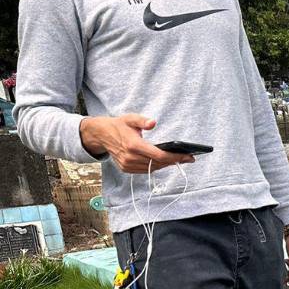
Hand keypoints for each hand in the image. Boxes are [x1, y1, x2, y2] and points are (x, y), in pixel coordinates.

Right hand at [79, 114, 194, 172]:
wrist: (100, 135)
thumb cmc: (118, 125)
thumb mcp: (130, 118)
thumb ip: (143, 121)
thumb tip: (153, 122)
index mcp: (133, 145)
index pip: (160, 156)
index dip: (176, 158)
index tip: (188, 157)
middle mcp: (130, 158)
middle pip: (159, 163)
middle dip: (175, 161)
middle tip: (188, 157)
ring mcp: (127, 165)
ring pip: (153, 168)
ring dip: (166, 164)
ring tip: (178, 159)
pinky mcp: (126, 169)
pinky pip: (145, 170)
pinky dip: (155, 166)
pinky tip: (163, 161)